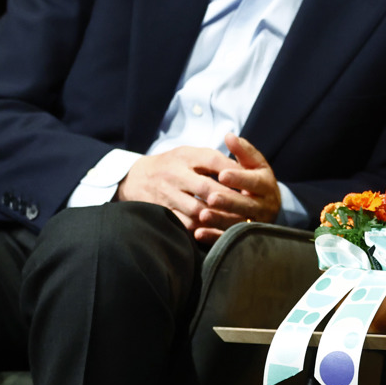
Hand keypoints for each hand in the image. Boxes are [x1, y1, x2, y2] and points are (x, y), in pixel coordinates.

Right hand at [115, 135, 280, 243]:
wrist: (136, 179)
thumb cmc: (173, 165)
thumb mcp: (191, 155)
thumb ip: (214, 160)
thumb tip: (243, 169)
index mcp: (185, 156)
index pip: (212, 160)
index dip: (232, 171)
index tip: (249, 182)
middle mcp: (174, 174)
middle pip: (206, 187)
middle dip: (228, 197)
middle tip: (248, 205)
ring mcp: (166, 194)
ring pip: (196, 209)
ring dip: (217, 216)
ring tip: (236, 220)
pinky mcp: (161, 212)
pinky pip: (184, 224)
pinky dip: (201, 228)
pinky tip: (216, 229)